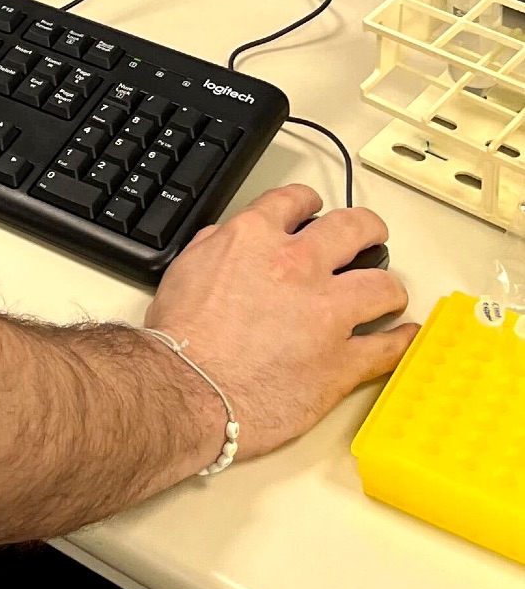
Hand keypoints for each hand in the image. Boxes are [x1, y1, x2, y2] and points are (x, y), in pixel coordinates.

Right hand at [145, 183, 415, 461]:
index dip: (309, 203)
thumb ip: (218, 247)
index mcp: (255, 237)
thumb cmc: (181, 337)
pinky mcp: (343, 361)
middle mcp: (298, 265)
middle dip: (367, 229)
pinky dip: (401, 340)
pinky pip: (388, 347)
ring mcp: (327, 312)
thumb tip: (231, 242)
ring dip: (388, 287)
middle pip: (354, 228)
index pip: (295, 200)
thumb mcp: (187, 267)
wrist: (189, 388)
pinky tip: (405, 336)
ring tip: (389, 293)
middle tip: (371, 238)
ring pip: (382, 285)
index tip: (314, 212)